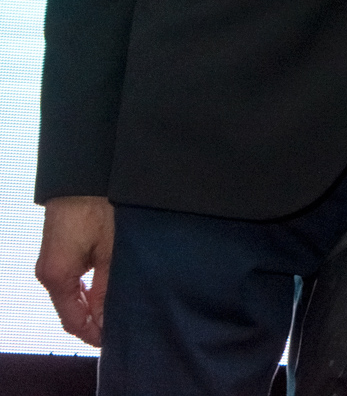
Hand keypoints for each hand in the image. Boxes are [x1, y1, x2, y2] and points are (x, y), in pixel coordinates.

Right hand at [35, 196, 113, 345]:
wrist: (85, 176)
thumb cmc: (98, 209)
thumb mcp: (111, 252)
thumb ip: (108, 288)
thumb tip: (109, 318)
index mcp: (57, 277)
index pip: (73, 320)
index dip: (95, 334)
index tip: (115, 341)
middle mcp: (49, 272)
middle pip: (72, 309)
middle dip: (97, 320)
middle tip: (125, 325)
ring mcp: (53, 261)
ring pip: (74, 294)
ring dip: (95, 303)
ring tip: (123, 308)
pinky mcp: (61, 250)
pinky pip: (75, 279)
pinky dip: (90, 288)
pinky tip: (111, 287)